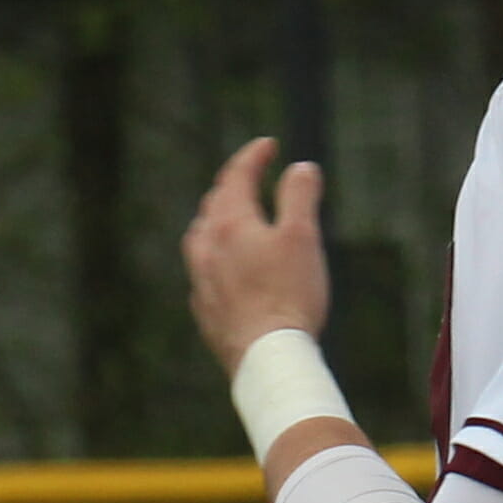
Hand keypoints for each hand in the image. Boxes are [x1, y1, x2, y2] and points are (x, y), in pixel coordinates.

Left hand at [185, 137, 333, 367]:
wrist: (267, 357)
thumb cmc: (289, 295)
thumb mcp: (303, 236)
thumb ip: (299, 196)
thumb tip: (301, 168)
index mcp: (230, 223)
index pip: (237, 176)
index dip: (254, 156)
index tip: (269, 145)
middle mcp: (206, 247)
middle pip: (214, 204)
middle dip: (233, 185)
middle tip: (251, 176)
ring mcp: (200, 280)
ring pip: (202, 237)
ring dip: (217, 220)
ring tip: (231, 217)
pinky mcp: (204, 310)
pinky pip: (203, 272)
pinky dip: (216, 257)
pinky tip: (226, 268)